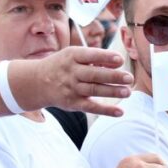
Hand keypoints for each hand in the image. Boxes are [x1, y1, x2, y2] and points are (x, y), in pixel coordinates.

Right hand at [12, 47, 132, 115]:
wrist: (37, 82)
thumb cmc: (63, 65)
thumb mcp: (73, 55)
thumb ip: (94, 57)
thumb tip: (119, 61)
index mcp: (72, 56)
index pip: (90, 56)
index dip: (105, 57)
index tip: (120, 59)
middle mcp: (71, 72)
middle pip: (94, 74)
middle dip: (113, 76)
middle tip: (129, 77)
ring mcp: (71, 88)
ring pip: (94, 90)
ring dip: (112, 92)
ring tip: (128, 92)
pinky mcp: (72, 103)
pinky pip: (90, 107)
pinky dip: (105, 110)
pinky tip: (119, 111)